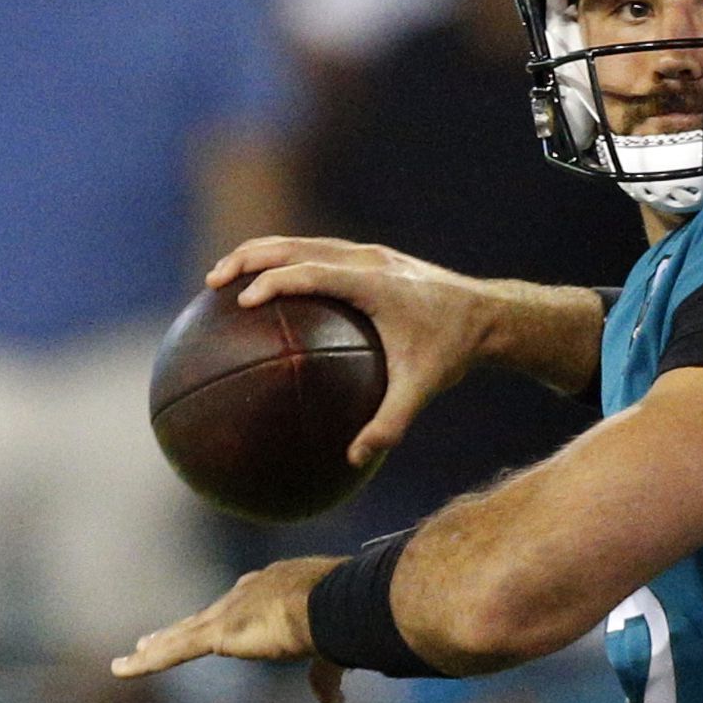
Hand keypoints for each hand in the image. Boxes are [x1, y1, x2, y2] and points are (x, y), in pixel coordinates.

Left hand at [111, 556, 349, 702]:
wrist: (332, 603)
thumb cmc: (340, 617)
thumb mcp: (330, 650)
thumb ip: (323, 675)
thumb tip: (334, 701)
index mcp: (273, 589)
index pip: (238, 607)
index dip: (219, 620)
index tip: (206, 628)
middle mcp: (245, 594)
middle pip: (203, 617)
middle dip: (177, 630)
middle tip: (148, 639)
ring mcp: (229, 612)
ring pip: (182, 634)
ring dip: (155, 647)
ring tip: (129, 657)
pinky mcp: (219, 634)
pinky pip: (174, 651)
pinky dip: (146, 662)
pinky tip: (120, 669)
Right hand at [209, 238, 499, 464]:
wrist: (489, 315)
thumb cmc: (453, 352)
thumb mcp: (423, 390)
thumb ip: (389, 425)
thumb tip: (354, 459)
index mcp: (375, 284)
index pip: (313, 273)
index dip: (275, 282)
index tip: (242, 301)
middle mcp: (368, 259)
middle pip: (296, 246)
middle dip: (250, 258)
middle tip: (213, 281)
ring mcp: (369, 253)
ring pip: (303, 242)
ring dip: (261, 253)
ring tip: (224, 277)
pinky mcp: (370, 257)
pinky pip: (317, 251)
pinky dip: (285, 261)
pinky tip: (264, 288)